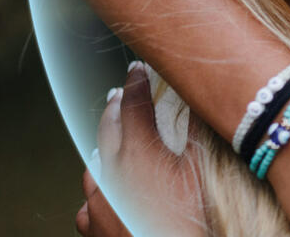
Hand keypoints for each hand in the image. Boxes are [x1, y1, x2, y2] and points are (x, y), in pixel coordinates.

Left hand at [77, 64, 206, 236]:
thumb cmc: (189, 222)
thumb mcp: (201, 171)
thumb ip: (197, 132)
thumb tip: (199, 101)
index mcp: (136, 152)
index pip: (133, 104)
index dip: (136, 82)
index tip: (137, 69)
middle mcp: (110, 173)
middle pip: (108, 128)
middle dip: (116, 107)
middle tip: (121, 94)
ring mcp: (98, 201)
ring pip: (94, 164)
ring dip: (104, 146)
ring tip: (112, 140)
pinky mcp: (93, 226)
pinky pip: (88, 200)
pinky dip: (98, 188)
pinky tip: (105, 190)